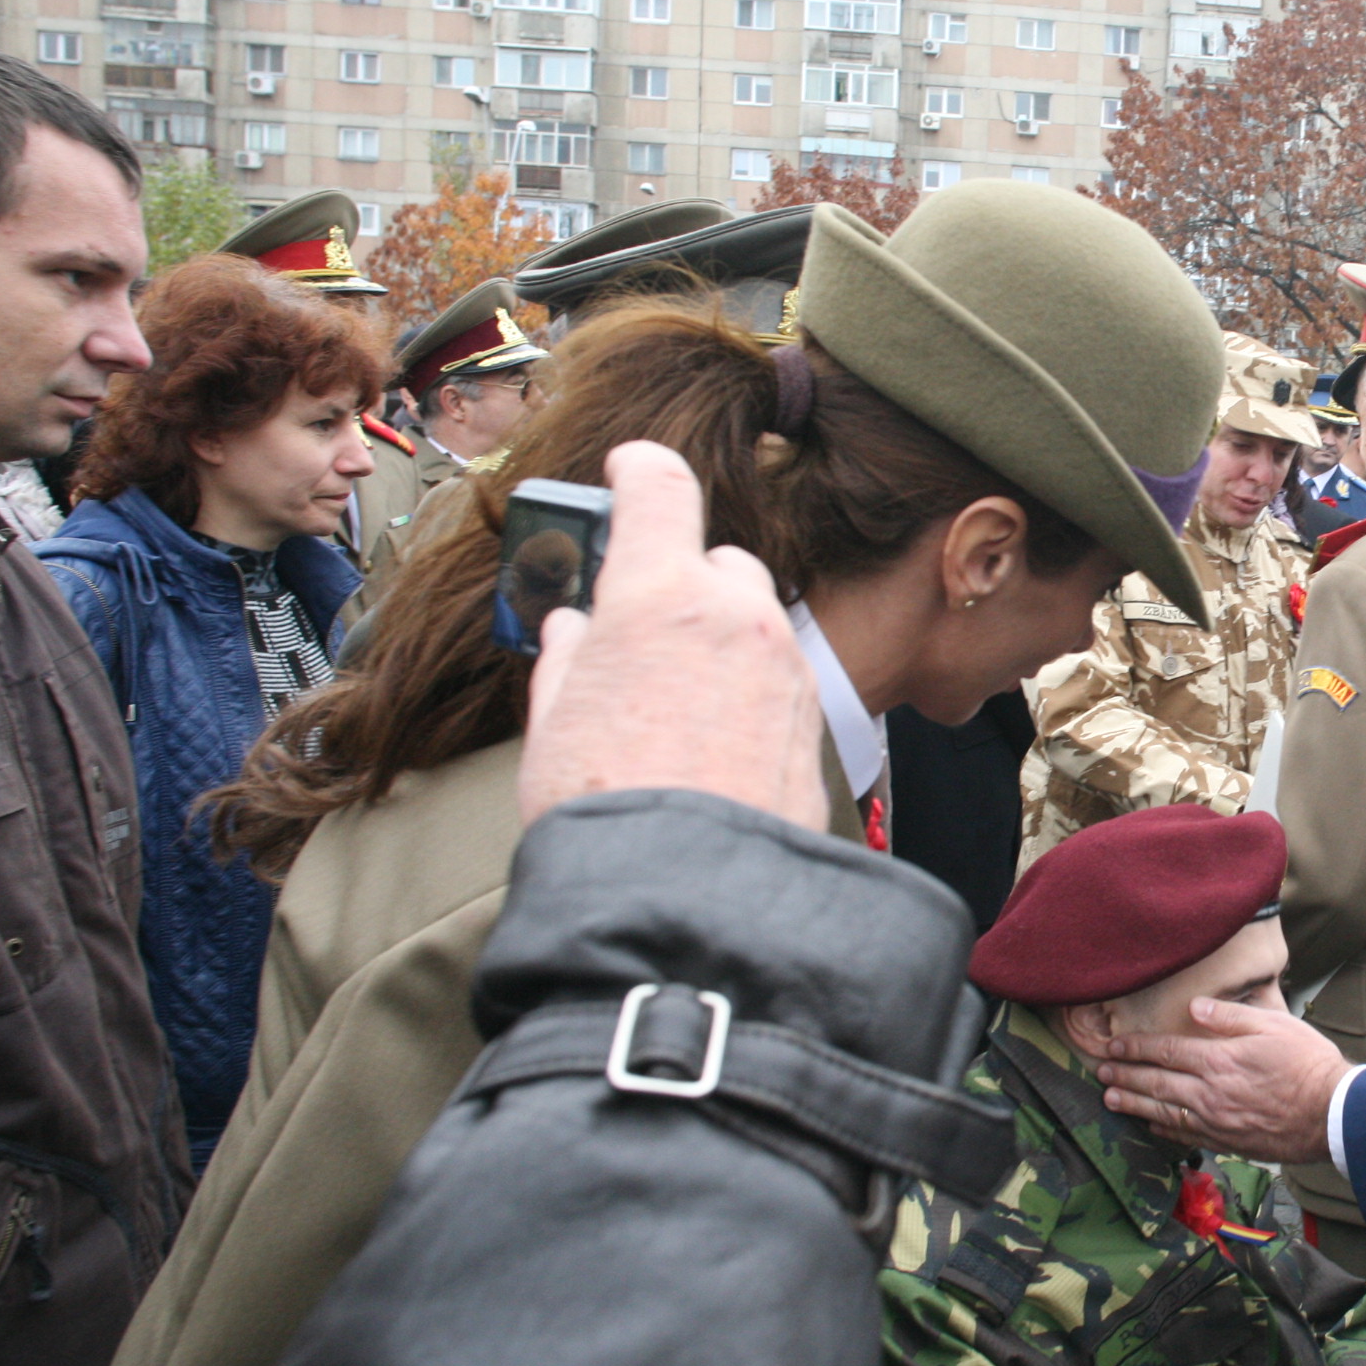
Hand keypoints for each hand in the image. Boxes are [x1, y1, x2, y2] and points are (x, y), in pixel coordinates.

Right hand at [519, 441, 825, 830]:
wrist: (685, 894)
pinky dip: (749, 688)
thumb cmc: (605, 807)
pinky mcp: (812, 717)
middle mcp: (732, 614)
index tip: (629, 471)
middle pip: (717, 561)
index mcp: (658, 594)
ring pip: (754, 621)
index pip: (660, 487)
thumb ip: (568, 657)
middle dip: (683, 582)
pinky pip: (777, 679)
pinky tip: (714, 741)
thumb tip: (574, 627)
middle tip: (642, 631)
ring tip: (675, 699)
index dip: (639, 470)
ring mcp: (783, 664)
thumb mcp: (553, 722)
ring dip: (721, 637)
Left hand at [1097, 998, 1347, 1164]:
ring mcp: (1218, 1121)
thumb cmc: (1308, 1064)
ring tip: (1110, 1100)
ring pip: (1165, 1112)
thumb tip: (1197, 1007)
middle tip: (1101, 1074)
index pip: (1167, 1051)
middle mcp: (1211, 1093)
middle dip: (1125, 1077)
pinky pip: (1186, 1135)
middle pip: (1157, 1084)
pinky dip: (1164, 1129)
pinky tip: (1151, 1125)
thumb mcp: (1274, 1024)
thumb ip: (1231, 1016)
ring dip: (1134, 1105)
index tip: (1114, 1046)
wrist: (1333, 1114)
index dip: (1137, 1048)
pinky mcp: (1229, 1141)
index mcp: (1219, 1059)